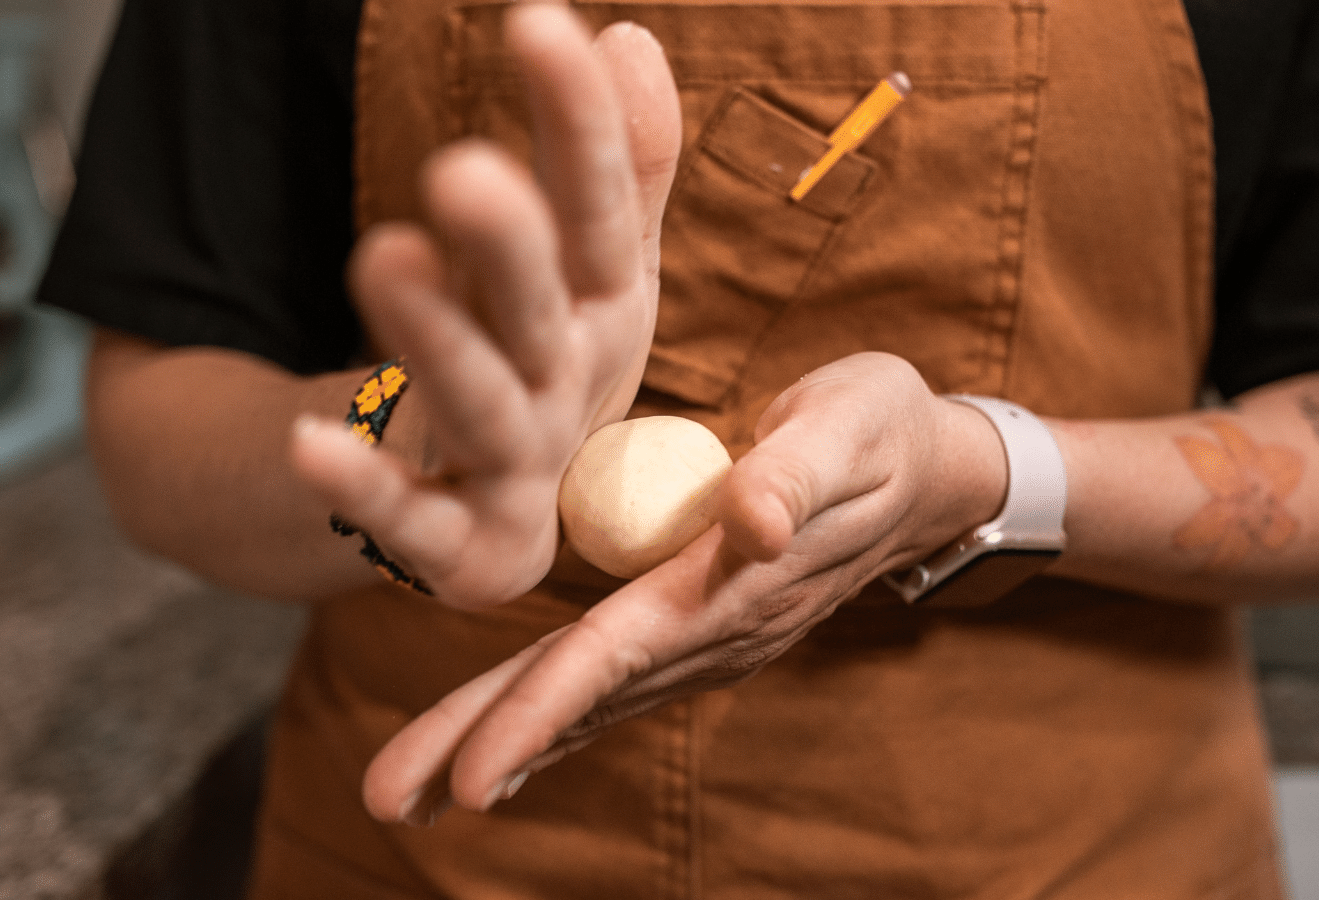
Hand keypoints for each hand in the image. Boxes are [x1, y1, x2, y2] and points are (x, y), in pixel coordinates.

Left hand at [290, 3, 680, 607]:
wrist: (514, 502)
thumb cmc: (553, 360)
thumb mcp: (597, 268)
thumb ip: (618, 165)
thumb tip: (630, 39)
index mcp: (605, 309)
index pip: (600, 212)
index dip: (579, 128)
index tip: (539, 25)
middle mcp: (570, 386)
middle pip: (540, 311)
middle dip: (511, 245)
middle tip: (464, 172)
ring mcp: (519, 470)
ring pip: (482, 407)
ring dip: (439, 343)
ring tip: (384, 258)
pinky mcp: (461, 548)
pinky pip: (408, 520)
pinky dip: (363, 489)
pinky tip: (305, 444)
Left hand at [360, 352, 1006, 823]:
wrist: (928, 474)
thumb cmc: (881, 431)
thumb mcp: (849, 426)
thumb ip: (796, 474)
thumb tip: (755, 524)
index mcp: (732, 584)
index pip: (620, 653)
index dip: (543, 709)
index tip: (471, 772)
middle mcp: (713, 631)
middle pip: (582, 695)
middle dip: (485, 746)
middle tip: (390, 799)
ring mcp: (705, 639)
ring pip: (586, 698)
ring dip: (496, 742)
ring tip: (410, 791)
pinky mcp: (695, 625)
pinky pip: (606, 681)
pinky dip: (544, 718)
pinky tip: (494, 746)